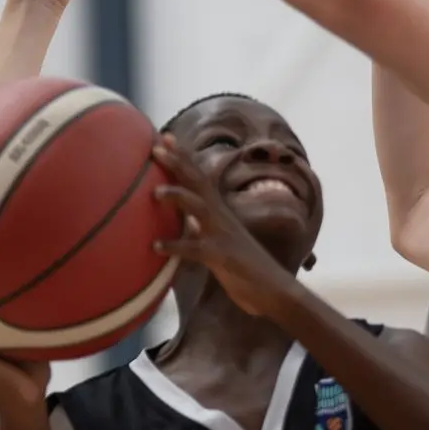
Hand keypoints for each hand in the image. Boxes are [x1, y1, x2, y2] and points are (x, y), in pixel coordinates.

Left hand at [153, 139, 297, 320]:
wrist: (274, 291)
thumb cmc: (244, 268)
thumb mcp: (221, 241)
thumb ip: (203, 229)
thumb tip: (185, 222)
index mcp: (220, 212)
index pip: (200, 177)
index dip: (183, 157)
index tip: (165, 138)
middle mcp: (221, 217)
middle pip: (198, 183)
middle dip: (178, 164)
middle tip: (156, 147)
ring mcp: (222, 236)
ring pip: (199, 209)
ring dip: (178, 198)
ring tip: (154, 192)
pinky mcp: (222, 258)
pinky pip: (196, 250)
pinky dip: (175, 247)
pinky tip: (155, 246)